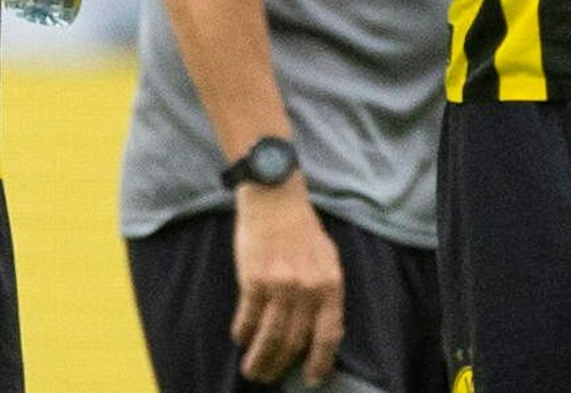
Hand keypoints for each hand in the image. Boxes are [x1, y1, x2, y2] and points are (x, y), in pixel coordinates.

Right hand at [230, 176, 345, 385]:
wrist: (274, 196)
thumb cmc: (302, 227)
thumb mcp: (327, 257)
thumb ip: (327, 291)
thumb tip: (325, 330)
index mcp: (330, 284)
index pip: (328, 335)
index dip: (320, 362)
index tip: (311, 378)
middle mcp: (307, 288)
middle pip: (295, 341)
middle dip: (282, 365)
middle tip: (270, 377)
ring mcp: (279, 285)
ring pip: (270, 336)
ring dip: (260, 358)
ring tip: (253, 371)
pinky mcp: (253, 279)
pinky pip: (248, 317)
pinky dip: (243, 333)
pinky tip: (240, 339)